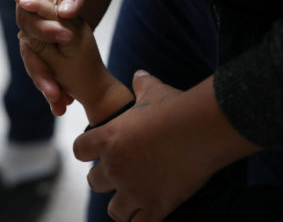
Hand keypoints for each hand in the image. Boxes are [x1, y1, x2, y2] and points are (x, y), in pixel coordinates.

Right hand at [14, 0, 123, 110]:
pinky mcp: (70, 32)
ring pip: (45, 58)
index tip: (62, 37)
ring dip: (50, 82)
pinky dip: (64, 78)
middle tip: (54, 92)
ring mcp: (54, 24)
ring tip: (60, 104)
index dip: (42, 30)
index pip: (28, 18)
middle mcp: (37, 12)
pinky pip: (63, 58)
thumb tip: (66, 15)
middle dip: (42, 70)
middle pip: (32, 47)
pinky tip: (68, 98)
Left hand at [73, 71, 260, 221]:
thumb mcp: (154, 91)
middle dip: (105, 178)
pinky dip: (142, 219)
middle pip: (94, 182)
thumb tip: (139, 75)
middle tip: (123, 172)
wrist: (202, 128)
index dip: (87, 151)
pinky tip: (152, 210)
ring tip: (135, 196)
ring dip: (122, 204)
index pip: (80, 150)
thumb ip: (142, 85)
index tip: (97, 151)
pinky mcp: (156, 206)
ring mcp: (134, 189)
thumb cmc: (176, 107)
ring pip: (114, 210)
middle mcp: (115, 167)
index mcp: (108, 139)